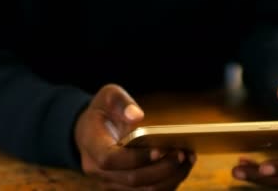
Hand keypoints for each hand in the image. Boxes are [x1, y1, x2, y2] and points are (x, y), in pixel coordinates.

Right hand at [75, 84, 195, 190]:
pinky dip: (169, 181)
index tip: (159, 149)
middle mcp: (98, 170)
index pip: (111, 159)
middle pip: (132, 179)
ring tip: (187, 158)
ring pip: (143, 190)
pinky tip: (183, 166)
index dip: (136, 157)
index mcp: (92, 145)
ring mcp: (111, 182)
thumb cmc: (103, 110)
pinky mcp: (125, 188)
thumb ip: (121, 103)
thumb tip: (137, 117)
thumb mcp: (108, 96)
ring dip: (170, 177)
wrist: (90, 130)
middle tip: (181, 153)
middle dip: (161, 168)